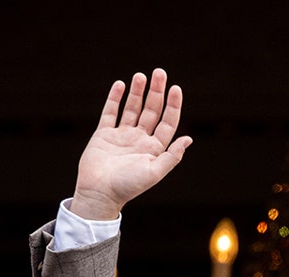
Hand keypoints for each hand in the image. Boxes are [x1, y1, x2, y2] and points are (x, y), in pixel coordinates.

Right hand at [70, 68, 192, 220]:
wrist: (99, 194)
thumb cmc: (128, 186)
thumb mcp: (154, 172)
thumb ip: (172, 156)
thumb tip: (189, 139)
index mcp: (155, 148)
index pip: (168, 122)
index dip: (173, 105)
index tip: (175, 88)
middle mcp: (140, 140)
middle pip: (151, 110)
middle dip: (156, 92)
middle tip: (159, 72)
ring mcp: (122, 136)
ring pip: (132, 108)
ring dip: (137, 92)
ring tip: (141, 75)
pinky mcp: (103, 135)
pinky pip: (110, 112)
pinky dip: (115, 98)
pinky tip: (120, 85)